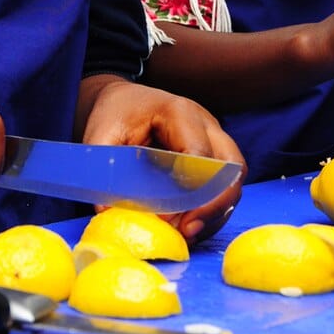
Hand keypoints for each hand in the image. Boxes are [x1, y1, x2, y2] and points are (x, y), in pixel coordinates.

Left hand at [77, 75, 245, 244]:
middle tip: (188, 230)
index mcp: (180, 113)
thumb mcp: (101, 137)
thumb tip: (110, 213)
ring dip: (215, 212)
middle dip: (215, 204)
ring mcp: (214, 139)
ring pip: (233, 180)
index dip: (190, 190)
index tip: (169, 218)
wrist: (123, 100)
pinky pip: (224, 187)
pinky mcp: (213, 156)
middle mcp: (206, 124)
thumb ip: (104, 171)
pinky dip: (211, 210)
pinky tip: (188, 227)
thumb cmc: (115, 114)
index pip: (201, 154)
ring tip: (186, 233)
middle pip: (232, 167)